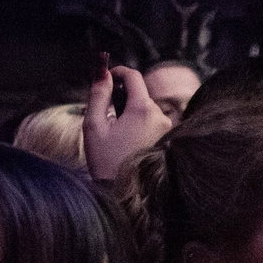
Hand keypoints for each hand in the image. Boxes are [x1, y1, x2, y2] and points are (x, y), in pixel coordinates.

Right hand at [85, 63, 174, 181]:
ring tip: (115, 133)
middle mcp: (160, 115)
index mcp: (143, 109)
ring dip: (129, 111)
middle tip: (104, 113)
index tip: (105, 78)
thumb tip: (102, 69)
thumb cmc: (105, 160)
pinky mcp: (168, 138)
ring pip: (144, 107)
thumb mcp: (94, 125)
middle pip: (139, 93)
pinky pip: (151, 121)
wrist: (123, 193)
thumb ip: (99, 94)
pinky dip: (137, 123)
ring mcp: (166, 128)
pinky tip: (126, 140)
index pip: (133, 76)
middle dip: (121, 97)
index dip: (117, 72)